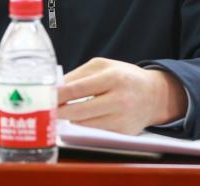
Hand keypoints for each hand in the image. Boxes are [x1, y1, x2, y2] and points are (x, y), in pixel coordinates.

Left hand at [57, 57, 187, 133]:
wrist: (155, 95)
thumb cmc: (124, 77)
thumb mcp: (103, 66)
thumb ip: (79, 75)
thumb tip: (56, 88)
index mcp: (113, 78)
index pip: (78, 89)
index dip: (59, 95)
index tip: (45, 97)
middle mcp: (120, 99)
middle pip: (80, 111)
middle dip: (60, 111)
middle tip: (47, 109)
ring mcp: (122, 118)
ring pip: (86, 123)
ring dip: (70, 118)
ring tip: (61, 111)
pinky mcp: (123, 132)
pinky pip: (95, 130)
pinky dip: (84, 124)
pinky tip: (80, 116)